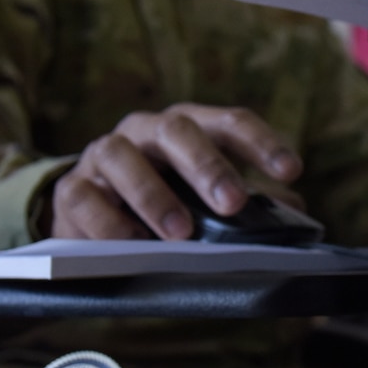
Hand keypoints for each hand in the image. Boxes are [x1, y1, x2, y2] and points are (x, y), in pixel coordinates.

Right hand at [49, 104, 301, 239]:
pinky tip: (131, 244)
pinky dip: (108, 222)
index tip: (291, 170)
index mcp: (188, 129)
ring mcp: (104, 156)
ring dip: (154, 196)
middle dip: (208, 166)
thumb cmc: (163, 203)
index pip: (230, 123)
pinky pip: (84, 199)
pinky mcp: (72, 189)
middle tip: (233, 203)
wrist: (90, 219)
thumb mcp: (206, 201)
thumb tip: (296, 215)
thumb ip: (249, 205)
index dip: (262, 143)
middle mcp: (145, 132)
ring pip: (123, 157)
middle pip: (177, 131)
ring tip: (181, 233)